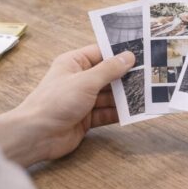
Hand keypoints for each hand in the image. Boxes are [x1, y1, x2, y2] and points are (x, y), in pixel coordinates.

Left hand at [0, 45, 134, 166]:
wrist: (37, 135)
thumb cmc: (55, 102)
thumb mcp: (85, 81)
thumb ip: (109, 70)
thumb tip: (129, 57)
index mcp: (74, 63)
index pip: (101, 53)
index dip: (120, 53)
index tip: (142, 52)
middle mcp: (79, 80)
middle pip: (108, 75)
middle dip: (127, 77)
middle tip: (150, 75)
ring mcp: (83, 100)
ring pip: (110, 95)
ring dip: (126, 96)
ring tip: (147, 93)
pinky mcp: (86, 118)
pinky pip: (107, 113)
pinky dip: (120, 112)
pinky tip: (136, 111)